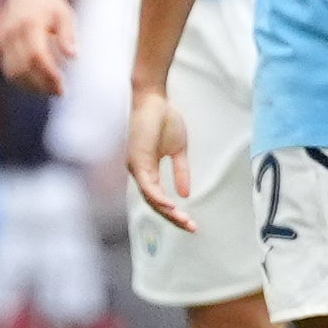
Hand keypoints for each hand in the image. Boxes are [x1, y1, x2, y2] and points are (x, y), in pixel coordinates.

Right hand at [0, 0, 75, 94]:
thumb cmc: (50, 3)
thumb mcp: (64, 15)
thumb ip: (68, 35)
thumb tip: (73, 56)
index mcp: (30, 23)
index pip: (36, 55)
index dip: (48, 74)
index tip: (62, 85)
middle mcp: (13, 33)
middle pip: (24, 67)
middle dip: (41, 84)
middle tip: (60, 92)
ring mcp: (4, 40)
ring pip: (13, 72)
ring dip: (31, 86)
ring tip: (50, 90)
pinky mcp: (1, 45)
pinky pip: (9, 70)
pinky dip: (21, 81)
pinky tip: (37, 85)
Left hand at [125, 86, 195, 231]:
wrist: (154, 98)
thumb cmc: (165, 119)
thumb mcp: (178, 150)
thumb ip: (181, 172)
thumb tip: (185, 195)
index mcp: (147, 171)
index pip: (159, 199)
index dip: (174, 213)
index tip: (190, 223)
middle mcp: (138, 172)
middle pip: (154, 204)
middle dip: (173, 218)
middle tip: (191, 228)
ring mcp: (136, 167)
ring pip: (151, 198)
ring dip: (168, 212)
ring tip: (185, 221)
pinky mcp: (137, 160)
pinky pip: (148, 186)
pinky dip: (159, 197)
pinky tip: (172, 207)